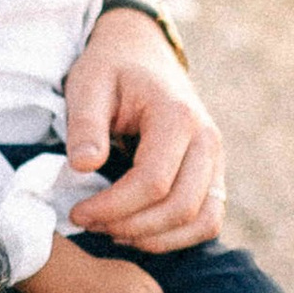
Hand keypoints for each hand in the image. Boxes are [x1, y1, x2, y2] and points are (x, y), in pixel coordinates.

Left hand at [61, 9, 224, 252]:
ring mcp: (216, 159)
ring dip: (156, 239)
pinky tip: (137, 232)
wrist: (142, 53)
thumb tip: (84, 166)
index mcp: (177, 116)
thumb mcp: (88, 85)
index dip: (113, 207)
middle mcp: (207, 140)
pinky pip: (208, 220)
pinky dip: (177, 237)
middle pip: (180, 207)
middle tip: (89, 223)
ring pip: (201, 221)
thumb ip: (85, 124)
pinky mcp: (213, 173)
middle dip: (131, 227)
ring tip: (112, 232)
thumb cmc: (111, 68)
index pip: (153, 182)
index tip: (77, 212)